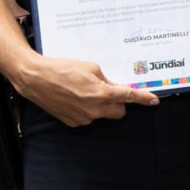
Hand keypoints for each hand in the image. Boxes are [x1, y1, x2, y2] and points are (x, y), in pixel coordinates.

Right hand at [16, 56, 158, 126]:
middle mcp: (94, 110)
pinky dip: (87, 109)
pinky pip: (88, 117)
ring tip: (84, 90)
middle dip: (118, 102)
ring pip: (103, 114)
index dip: (143, 99)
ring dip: (101, 105)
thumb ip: (106, 79)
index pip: (128, 97)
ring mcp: (83, 118)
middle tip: (107, 89)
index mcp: (101, 94)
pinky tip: (75, 97)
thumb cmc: (62, 68)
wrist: (36, 78)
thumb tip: (114, 87)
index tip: (154, 100)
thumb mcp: (90, 67)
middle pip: (119, 112)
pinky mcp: (73, 122)